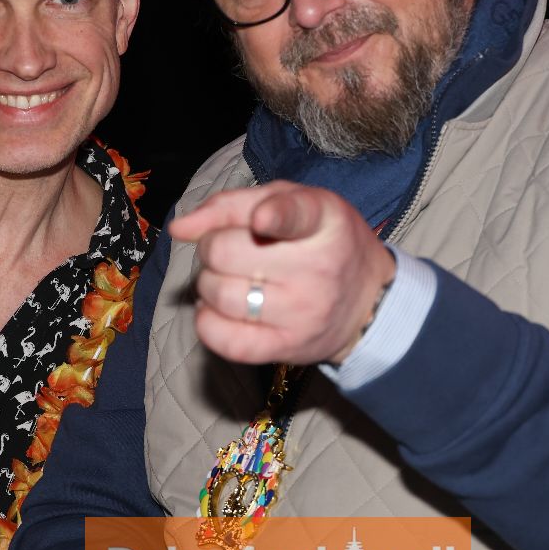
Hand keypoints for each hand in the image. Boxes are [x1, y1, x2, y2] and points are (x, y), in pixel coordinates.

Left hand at [168, 181, 394, 365]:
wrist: (368, 301)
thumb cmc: (320, 241)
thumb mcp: (291, 202)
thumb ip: (233, 204)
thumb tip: (180, 227)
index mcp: (322, 220)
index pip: (296, 215)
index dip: (275, 215)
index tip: (262, 219)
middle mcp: (317, 268)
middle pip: (226, 252)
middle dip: (212, 247)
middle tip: (229, 249)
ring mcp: (303, 312)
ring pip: (220, 294)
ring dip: (208, 284)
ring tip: (227, 279)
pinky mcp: (288, 348)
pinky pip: (227, 341)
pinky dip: (208, 323)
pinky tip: (217, 309)